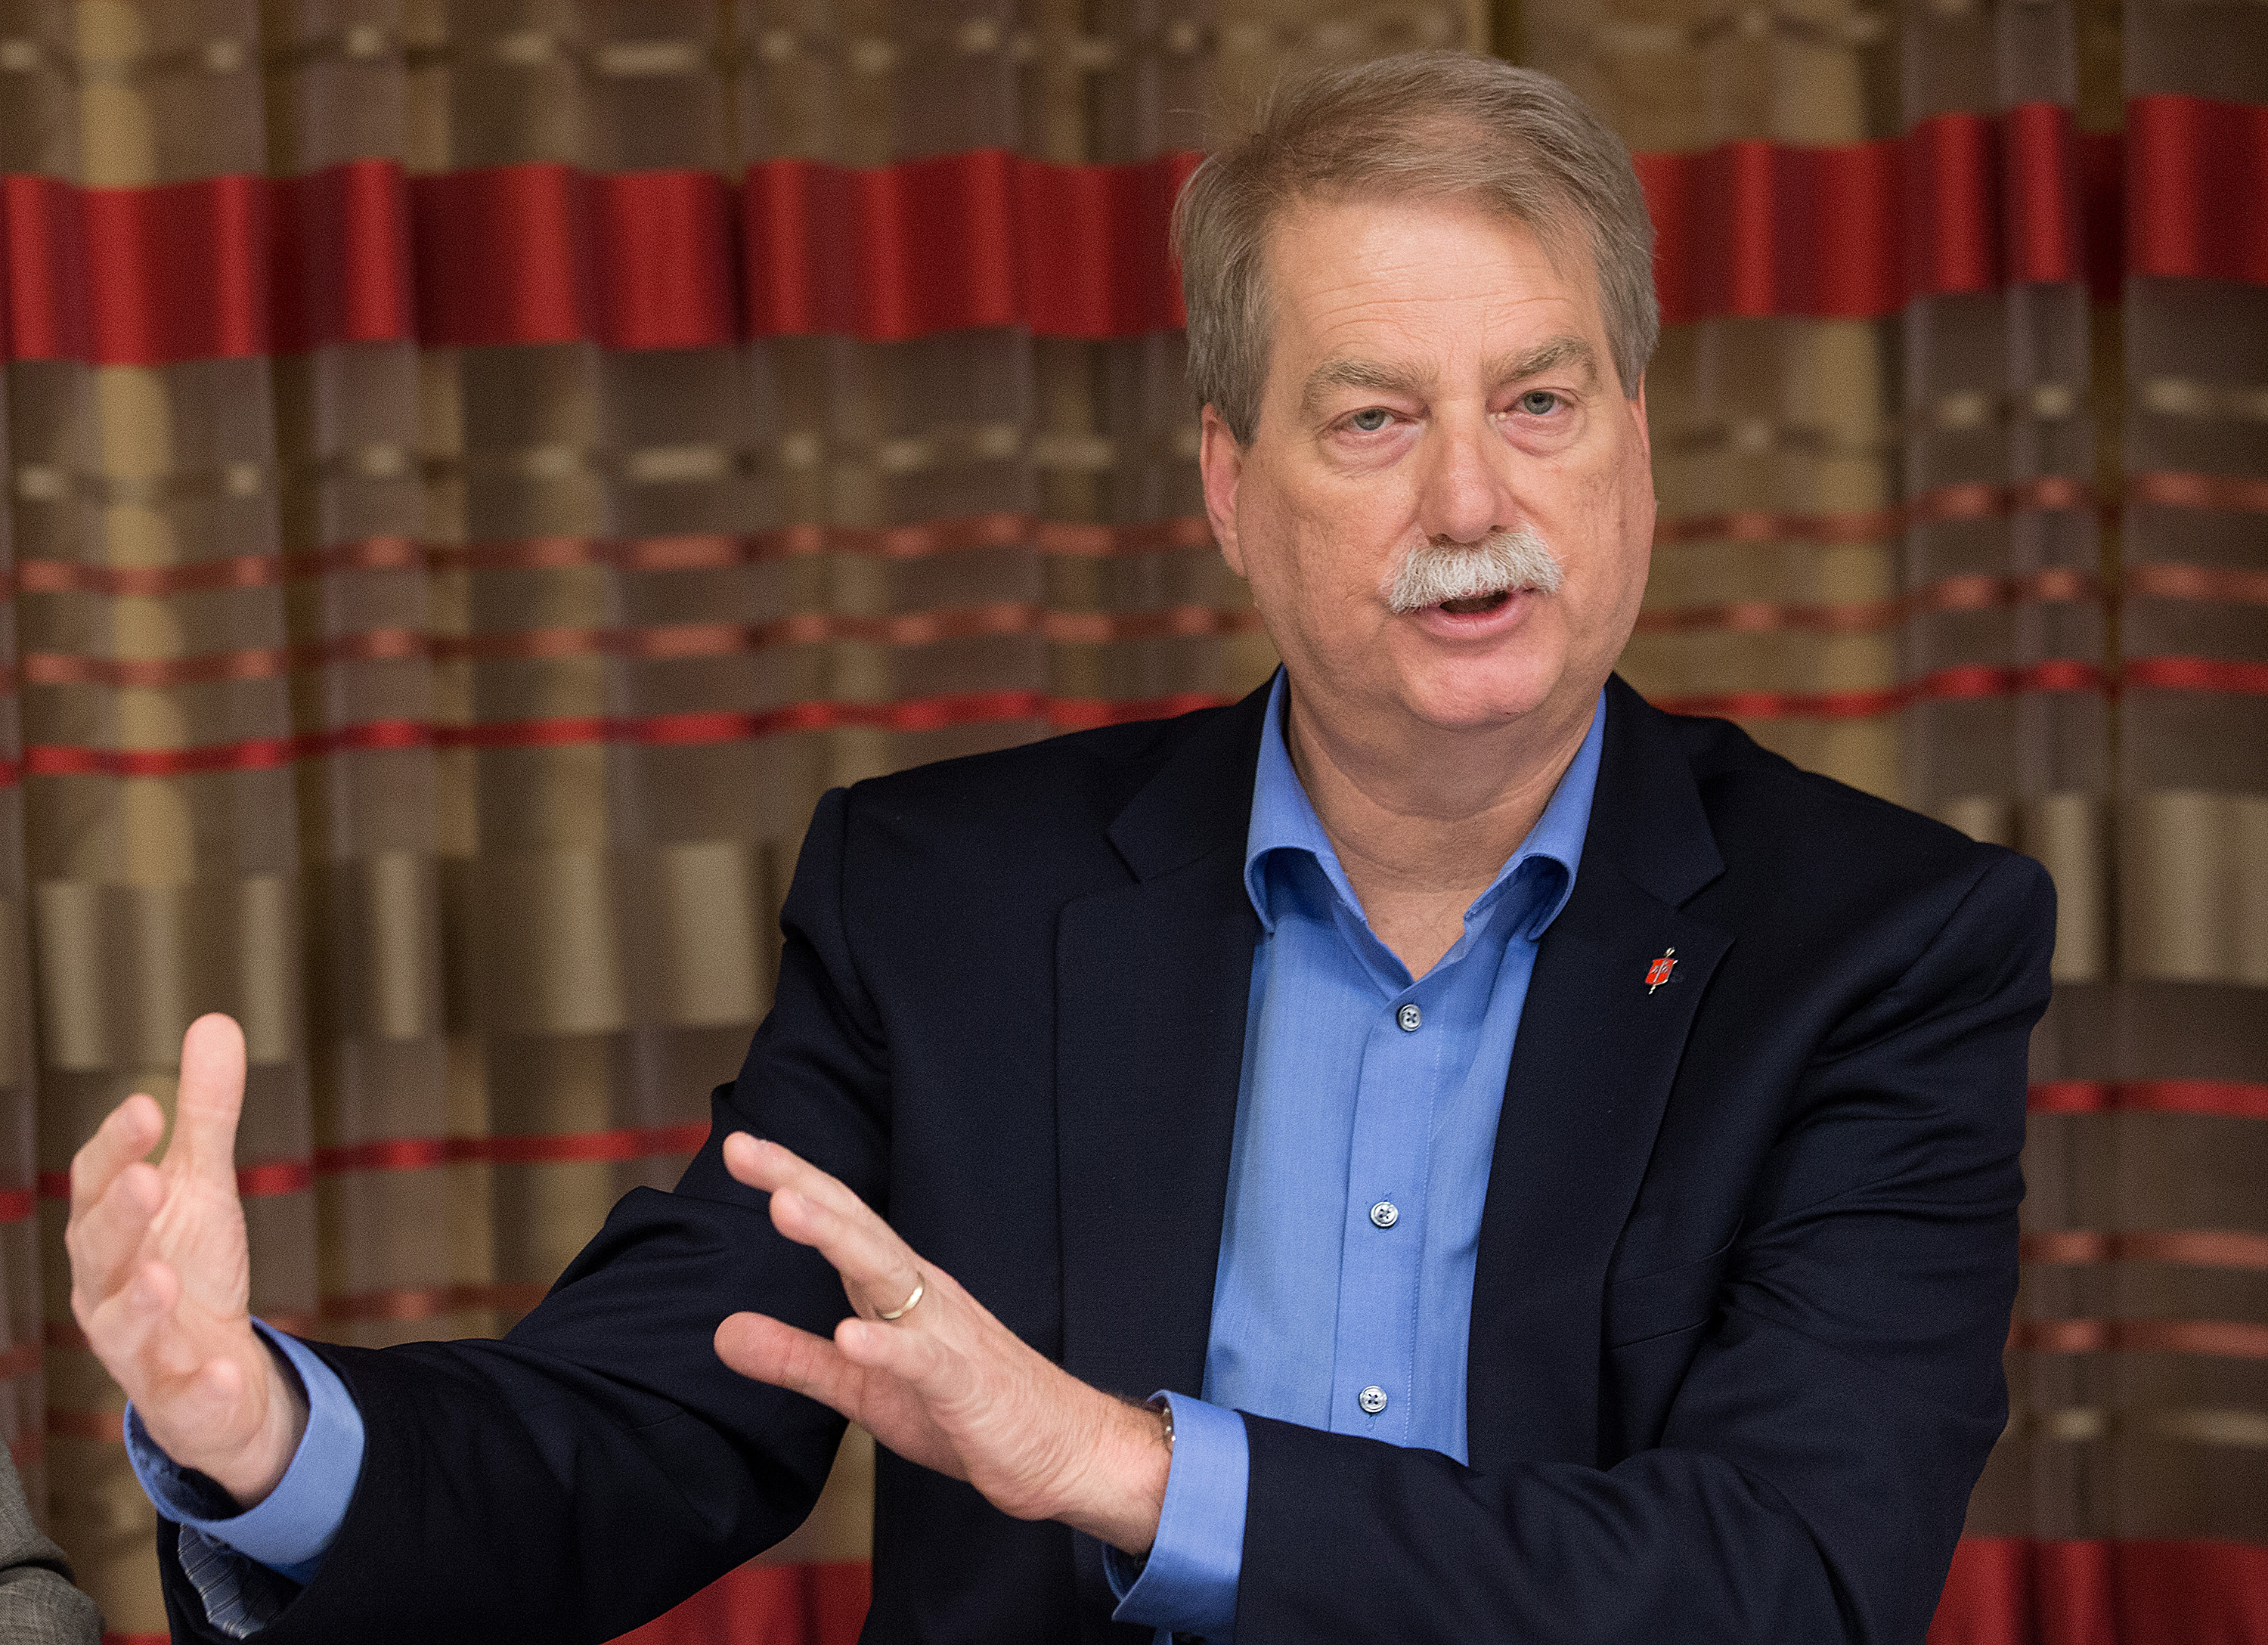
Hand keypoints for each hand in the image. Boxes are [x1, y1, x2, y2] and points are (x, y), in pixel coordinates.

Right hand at [65, 1014, 306, 1505]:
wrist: (211, 1372)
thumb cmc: (189, 1268)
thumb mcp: (202, 1185)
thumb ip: (206, 1114)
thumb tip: (214, 1024)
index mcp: (111, 1230)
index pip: (99, 1182)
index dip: (116, 1147)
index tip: (146, 1106)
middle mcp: (108, 1287)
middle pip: (101, 1250)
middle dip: (118, 1216)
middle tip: (143, 1178)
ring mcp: (138, 1347)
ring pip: (122, 1327)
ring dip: (138, 1302)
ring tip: (162, 1276)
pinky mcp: (174, 1395)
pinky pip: (181, 1393)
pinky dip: (199, 1383)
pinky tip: (222, 1369)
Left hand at [713, 1134, 1170, 1554]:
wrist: (1063, 1450)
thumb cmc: (965, 1410)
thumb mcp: (860, 1389)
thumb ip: (795, 1357)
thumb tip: (721, 1332)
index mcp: (896, 1290)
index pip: (839, 1223)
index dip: (788, 1182)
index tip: (737, 1148)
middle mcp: (921, 1295)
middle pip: (856, 1228)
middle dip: (800, 1184)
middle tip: (744, 1149)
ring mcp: (946, 1335)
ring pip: (888, 1274)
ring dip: (836, 1237)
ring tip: (785, 1207)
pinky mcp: (966, 1385)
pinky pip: (925, 1361)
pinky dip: (888, 1348)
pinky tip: (851, 1337)